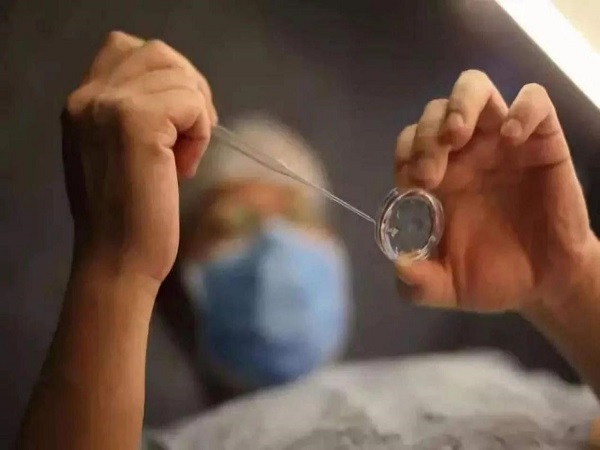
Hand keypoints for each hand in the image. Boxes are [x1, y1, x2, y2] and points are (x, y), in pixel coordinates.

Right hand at [63, 31, 217, 284]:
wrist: (117, 261)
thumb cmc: (128, 216)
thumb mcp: (119, 153)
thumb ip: (134, 115)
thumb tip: (184, 93)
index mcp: (82, 103)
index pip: (127, 48)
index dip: (167, 76)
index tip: (179, 120)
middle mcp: (88, 97)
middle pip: (160, 54)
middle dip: (191, 90)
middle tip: (193, 136)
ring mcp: (109, 107)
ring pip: (180, 76)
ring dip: (197, 116)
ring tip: (184, 158)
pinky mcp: (136, 124)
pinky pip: (191, 103)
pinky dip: (200, 133)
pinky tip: (184, 168)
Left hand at [394, 70, 597, 311]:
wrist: (545, 284)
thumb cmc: (490, 277)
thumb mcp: (445, 286)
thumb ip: (417, 282)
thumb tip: (400, 265)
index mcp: (436, 178)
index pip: (408, 143)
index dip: (405, 155)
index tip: (414, 187)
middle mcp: (464, 154)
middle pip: (433, 111)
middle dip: (425, 136)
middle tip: (431, 174)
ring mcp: (500, 142)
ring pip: (474, 88)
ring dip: (460, 105)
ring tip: (458, 136)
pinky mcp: (541, 141)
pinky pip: (534, 101)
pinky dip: (521, 109)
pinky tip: (512, 138)